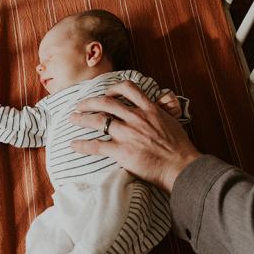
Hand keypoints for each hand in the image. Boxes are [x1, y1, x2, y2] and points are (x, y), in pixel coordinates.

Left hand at [70, 80, 201, 191]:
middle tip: (81, 104)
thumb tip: (159, 110)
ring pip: (98, 120)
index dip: (114, 88)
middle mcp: (135, 117)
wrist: (180, 165)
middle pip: (106, 102)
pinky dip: (82, 145)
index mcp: (149, 109)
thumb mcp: (172, 121)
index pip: (128, 88)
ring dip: (82, 118)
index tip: (107, 92)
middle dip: (90, 101)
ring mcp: (127, 133)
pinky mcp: (121, 150)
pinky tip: (74, 145)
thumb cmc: (179, 147)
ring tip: (73, 118)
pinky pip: (96, 145)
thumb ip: (161, 113)